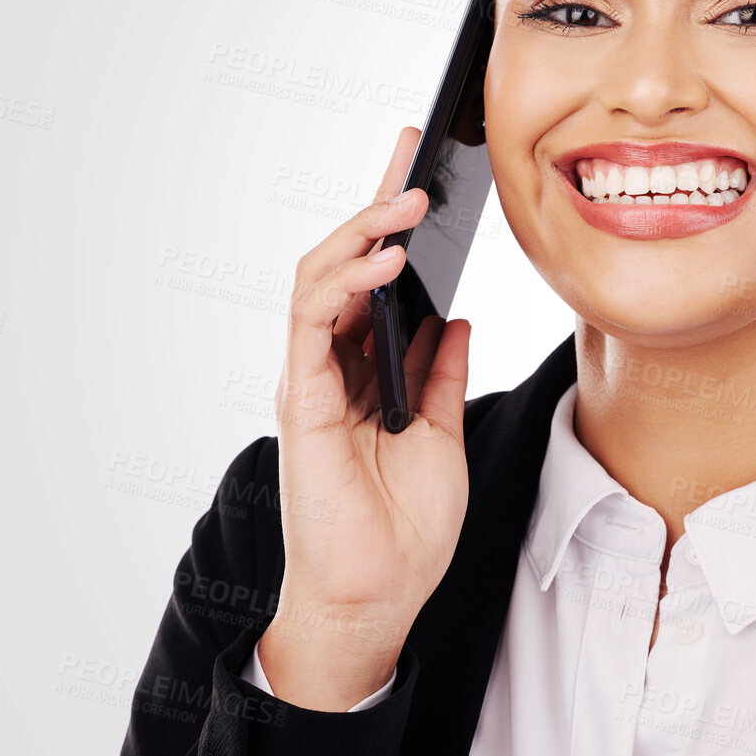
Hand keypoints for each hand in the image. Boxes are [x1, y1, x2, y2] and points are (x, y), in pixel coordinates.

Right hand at [259, 127, 471, 709]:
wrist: (379, 598)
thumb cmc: (402, 528)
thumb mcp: (440, 435)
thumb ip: (438, 374)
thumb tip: (455, 317)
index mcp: (363, 368)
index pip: (374, 278)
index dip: (390, 221)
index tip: (419, 168)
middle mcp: (329, 365)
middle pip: (343, 263)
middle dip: (375, 205)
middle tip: (413, 158)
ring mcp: (310, 380)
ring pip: (320, 279)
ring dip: (364, 233)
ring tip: (408, 203)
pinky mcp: (301, 401)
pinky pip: (311, 324)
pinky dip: (345, 284)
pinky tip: (385, 261)